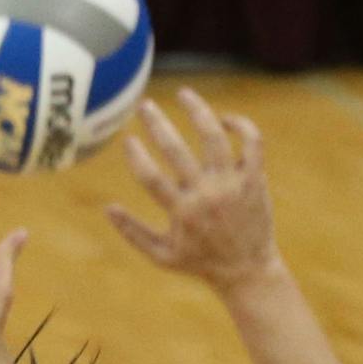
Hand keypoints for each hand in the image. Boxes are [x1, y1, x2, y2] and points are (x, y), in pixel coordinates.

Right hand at [107, 87, 280, 292]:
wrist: (247, 270)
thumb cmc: (200, 262)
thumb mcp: (161, 256)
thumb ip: (133, 232)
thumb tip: (107, 208)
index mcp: (181, 213)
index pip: (151, 177)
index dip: (136, 156)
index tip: (128, 139)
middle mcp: (206, 195)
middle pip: (176, 149)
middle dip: (157, 123)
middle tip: (145, 105)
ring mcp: (232, 185)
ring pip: (214, 136)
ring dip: (197, 110)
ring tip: (183, 94)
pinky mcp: (255, 179)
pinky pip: (251, 141)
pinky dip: (239, 125)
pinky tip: (223, 119)